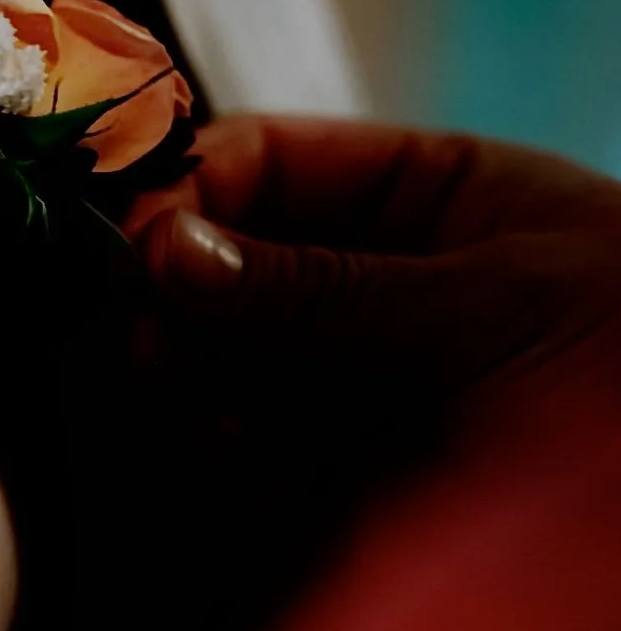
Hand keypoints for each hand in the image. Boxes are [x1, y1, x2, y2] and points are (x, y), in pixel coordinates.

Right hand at [88, 118, 620, 630]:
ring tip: (173, 383)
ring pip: (226, 349)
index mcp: (431, 196)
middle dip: (178, 282)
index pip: (273, 160)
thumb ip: (328, 287)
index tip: (137, 237)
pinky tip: (215, 443)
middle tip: (146, 327)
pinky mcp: (341, 470)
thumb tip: (171, 248)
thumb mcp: (494, 307)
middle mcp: (377, 278)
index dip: (193, 185)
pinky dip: (216, 437)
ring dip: (186, 362)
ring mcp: (357, 374)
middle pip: (232, 255)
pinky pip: (247, 438)